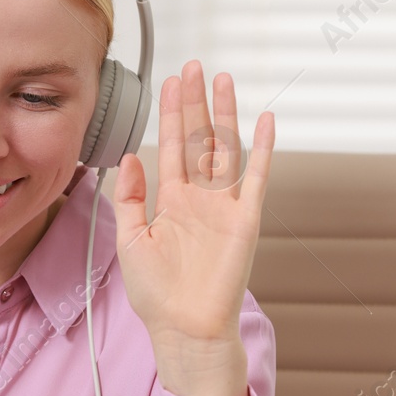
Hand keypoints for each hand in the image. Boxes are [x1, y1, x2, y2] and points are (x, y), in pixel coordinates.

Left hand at [111, 60, 274, 395]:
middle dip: (195, 102)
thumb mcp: (130, 241)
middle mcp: (200, 199)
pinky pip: (257, 178)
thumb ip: (130, 198)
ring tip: (222, 80)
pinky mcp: (246, 221)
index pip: (171, 146)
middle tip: (193, 66)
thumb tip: (130, 158)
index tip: (169, 81)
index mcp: (172, 202)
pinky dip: (262, 150)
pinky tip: (265, 122)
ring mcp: (225, 207)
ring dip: (225, 115)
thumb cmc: (157, 295)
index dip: (170, 114)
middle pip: (199, 139)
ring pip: (226, 150)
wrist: (184, 329)